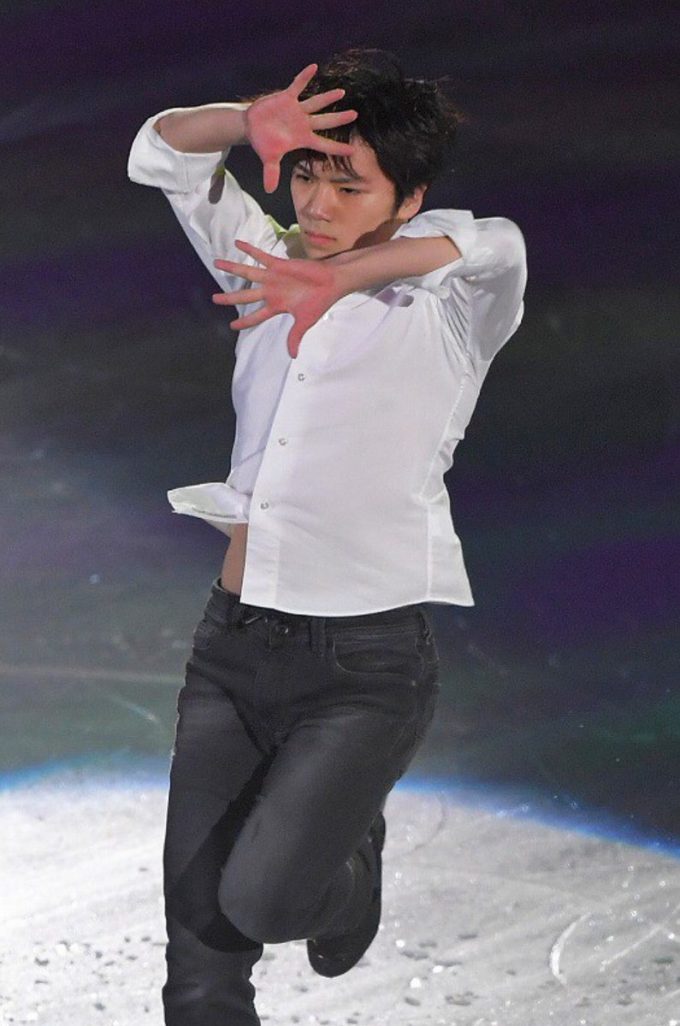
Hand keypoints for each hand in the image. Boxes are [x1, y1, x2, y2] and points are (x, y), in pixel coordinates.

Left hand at [212, 240, 342, 357]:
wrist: (331, 283)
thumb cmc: (320, 301)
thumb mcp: (305, 322)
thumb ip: (295, 337)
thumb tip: (293, 356)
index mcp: (276, 306)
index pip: (256, 316)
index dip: (244, 321)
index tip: (232, 326)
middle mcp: (271, 292)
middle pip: (245, 295)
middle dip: (229, 297)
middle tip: (214, 299)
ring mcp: (273, 277)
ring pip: (247, 272)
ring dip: (232, 268)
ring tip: (216, 263)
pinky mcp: (278, 264)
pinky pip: (260, 256)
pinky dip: (249, 249)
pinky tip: (237, 243)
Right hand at [245, 63, 357, 192]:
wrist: (252, 126)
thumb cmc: (264, 143)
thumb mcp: (269, 159)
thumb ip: (271, 173)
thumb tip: (269, 190)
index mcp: (302, 138)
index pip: (323, 145)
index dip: (337, 147)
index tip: (353, 151)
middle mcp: (303, 123)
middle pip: (325, 121)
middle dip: (339, 119)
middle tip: (355, 115)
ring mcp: (296, 110)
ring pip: (315, 103)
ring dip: (327, 98)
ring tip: (342, 92)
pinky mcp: (286, 98)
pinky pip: (297, 85)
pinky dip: (304, 77)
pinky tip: (314, 67)